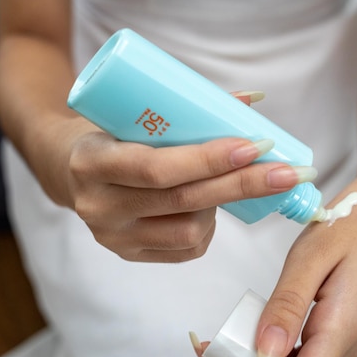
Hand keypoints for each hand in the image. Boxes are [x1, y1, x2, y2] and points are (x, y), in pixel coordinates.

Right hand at [65, 91, 316, 262]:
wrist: (68, 168)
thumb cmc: (110, 132)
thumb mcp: (134, 113)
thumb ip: (187, 109)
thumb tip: (253, 101)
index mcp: (92, 162)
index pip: (158, 167)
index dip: (210, 159)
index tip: (256, 145)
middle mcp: (99, 206)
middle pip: (183, 200)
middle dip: (242, 184)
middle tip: (287, 171)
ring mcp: (113, 237)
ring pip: (191, 228)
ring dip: (221, 204)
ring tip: (224, 182)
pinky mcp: (129, 255)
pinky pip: (187, 248)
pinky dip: (209, 226)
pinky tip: (208, 206)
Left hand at [190, 153, 356, 356]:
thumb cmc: (351, 224)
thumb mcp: (312, 258)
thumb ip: (287, 307)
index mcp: (343, 330)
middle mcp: (344, 345)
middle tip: (205, 356)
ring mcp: (340, 339)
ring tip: (212, 346)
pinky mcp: (331, 329)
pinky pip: (295, 354)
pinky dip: (263, 352)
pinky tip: (238, 338)